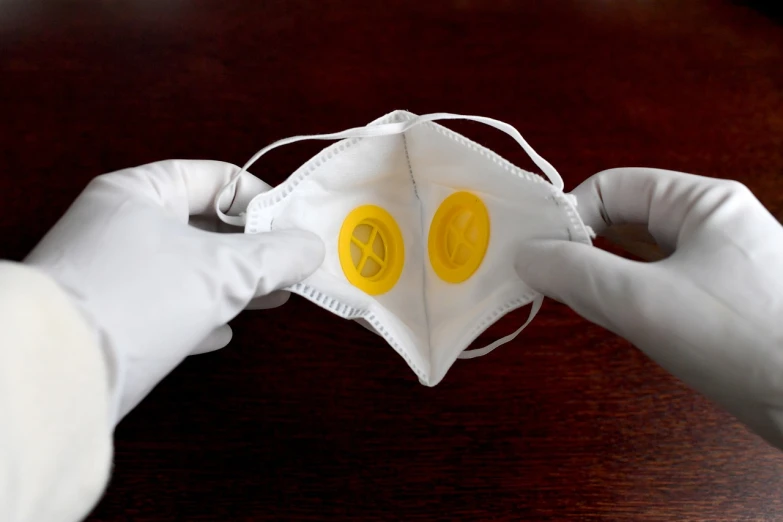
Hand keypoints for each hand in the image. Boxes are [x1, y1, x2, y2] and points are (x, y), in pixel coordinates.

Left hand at [25, 160, 323, 422]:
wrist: (61, 373)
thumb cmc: (144, 296)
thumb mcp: (222, 270)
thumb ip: (275, 255)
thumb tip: (312, 248)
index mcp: (142, 192)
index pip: (216, 178)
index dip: (262, 199)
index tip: (297, 227)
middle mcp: (123, 224)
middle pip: (205, 225)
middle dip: (255, 247)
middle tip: (294, 265)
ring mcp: (115, 273)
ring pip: (190, 267)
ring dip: (235, 282)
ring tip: (277, 297)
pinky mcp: (113, 317)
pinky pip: (167, 306)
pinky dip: (200, 314)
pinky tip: (225, 331)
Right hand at [516, 168, 782, 446]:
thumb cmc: (740, 337)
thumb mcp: (644, 301)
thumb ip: (577, 273)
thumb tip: (526, 255)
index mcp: (701, 203)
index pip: (614, 187)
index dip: (570, 216)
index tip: (538, 258)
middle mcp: (712, 226)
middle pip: (626, 220)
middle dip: (582, 247)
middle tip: (547, 281)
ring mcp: (721, 267)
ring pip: (641, 258)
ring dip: (602, 275)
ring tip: (572, 301)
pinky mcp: (723, 306)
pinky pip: (661, 288)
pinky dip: (628, 299)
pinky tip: (612, 319)